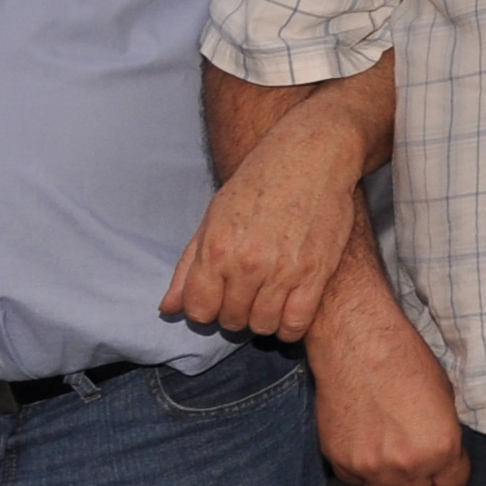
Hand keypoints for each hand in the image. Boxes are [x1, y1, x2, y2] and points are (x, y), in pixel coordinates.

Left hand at [161, 142, 361, 342]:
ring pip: (263, 325)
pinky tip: (288, 314)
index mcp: (216, 249)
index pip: (198, 310)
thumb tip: (168, 308)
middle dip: (234, 313)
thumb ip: (189, 267)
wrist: (310, 156)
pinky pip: (297, 323)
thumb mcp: (213, 219)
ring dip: (261, 320)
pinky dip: (289, 328)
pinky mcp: (317, 272)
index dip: (205, 309)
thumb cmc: (258, 184)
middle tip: (245, 295)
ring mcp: (283, 270)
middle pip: (231, 320)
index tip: (217, 299)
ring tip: (267, 301)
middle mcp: (247, 263)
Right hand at [314, 308, 467, 485]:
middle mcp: (407, 465)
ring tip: (387, 446)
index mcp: (441, 449)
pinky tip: (364, 440)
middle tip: (414, 455)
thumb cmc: (404, 361)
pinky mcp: (340, 462)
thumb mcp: (444, 397)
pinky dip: (361, 467)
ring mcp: (370, 467)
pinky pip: (356, 480)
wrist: (356, 344)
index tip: (443, 462)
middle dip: (420, 479)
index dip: (449, 472)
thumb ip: (444, 436)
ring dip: (389, 476)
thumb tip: (444, 456)